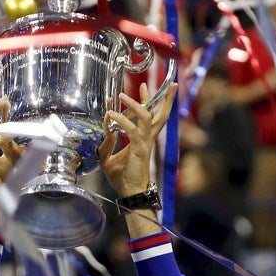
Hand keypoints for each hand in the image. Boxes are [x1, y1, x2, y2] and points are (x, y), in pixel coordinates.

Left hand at [98, 82, 176, 196]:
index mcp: (142, 139)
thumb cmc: (122, 177)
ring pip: (148, 116)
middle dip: (166, 98)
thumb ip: (106, 143)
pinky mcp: (140, 147)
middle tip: (170, 84)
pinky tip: (111, 115)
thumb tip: (105, 129)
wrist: (129, 191)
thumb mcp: (108, 157)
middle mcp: (147, 138)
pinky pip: (133, 129)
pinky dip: (122, 120)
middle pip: (161, 114)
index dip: (144, 102)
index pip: (149, 117)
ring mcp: (145, 142)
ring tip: (123, 95)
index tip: (138, 89)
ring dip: (137, 103)